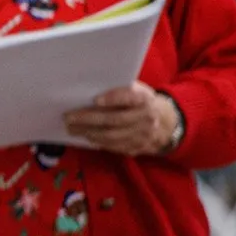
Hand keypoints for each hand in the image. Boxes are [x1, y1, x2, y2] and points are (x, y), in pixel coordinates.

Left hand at [64, 83, 179, 155]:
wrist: (166, 122)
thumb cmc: (141, 101)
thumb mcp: (138, 90)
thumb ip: (120, 90)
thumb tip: (89, 88)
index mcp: (145, 99)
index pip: (129, 97)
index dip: (113, 98)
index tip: (95, 100)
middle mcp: (146, 117)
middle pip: (114, 119)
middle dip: (88, 119)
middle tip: (68, 117)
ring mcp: (143, 135)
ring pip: (112, 136)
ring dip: (88, 132)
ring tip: (72, 128)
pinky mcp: (138, 147)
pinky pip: (115, 146)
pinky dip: (98, 141)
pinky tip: (86, 136)